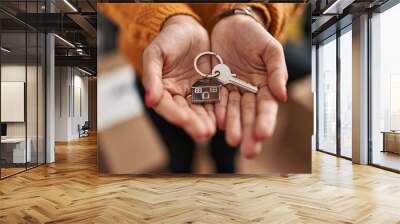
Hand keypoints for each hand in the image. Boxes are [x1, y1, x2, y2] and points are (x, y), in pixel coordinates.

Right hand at [143, 15, 214, 140]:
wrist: (188, 28)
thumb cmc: (168, 38)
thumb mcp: (155, 53)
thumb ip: (152, 76)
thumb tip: (150, 100)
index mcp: (161, 88)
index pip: (165, 105)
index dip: (174, 113)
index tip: (184, 120)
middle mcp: (177, 94)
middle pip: (184, 111)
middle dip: (193, 123)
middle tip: (203, 133)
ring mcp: (194, 92)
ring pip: (199, 109)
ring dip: (205, 121)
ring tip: (212, 130)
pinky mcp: (209, 87)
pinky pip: (213, 100)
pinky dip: (217, 110)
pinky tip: (222, 119)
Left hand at [211, 14, 287, 157]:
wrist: (230, 25)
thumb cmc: (254, 35)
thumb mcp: (270, 49)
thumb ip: (277, 71)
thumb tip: (282, 96)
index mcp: (265, 85)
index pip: (267, 107)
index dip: (266, 120)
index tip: (263, 134)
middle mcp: (249, 92)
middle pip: (250, 115)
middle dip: (250, 132)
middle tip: (249, 151)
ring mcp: (232, 90)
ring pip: (233, 112)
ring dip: (233, 127)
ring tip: (233, 141)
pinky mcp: (215, 86)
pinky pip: (216, 101)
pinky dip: (217, 112)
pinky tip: (218, 124)